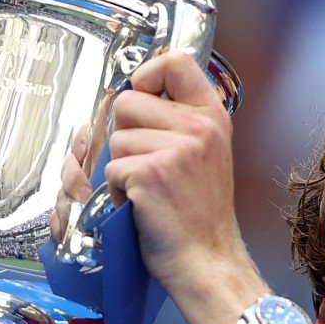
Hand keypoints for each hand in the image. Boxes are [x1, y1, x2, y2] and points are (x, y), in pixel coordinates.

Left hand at [104, 50, 257, 302]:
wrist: (206, 262)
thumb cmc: (198, 217)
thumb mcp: (205, 155)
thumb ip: (180, 122)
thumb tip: (134, 93)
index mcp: (213, 117)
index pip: (175, 61)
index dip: (147, 74)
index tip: (144, 96)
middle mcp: (199, 127)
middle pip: (128, 101)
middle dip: (124, 134)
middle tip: (147, 165)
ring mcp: (177, 149)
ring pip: (115, 139)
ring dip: (120, 168)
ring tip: (147, 192)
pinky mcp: (151, 173)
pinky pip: (111, 168)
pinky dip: (116, 191)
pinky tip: (141, 206)